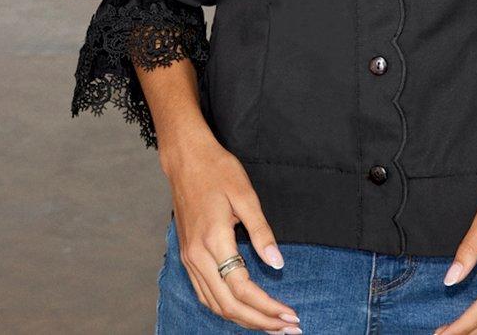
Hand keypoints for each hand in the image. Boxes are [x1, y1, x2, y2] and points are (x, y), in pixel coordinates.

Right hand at [161, 131, 302, 332]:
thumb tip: (277, 263)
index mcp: (213, 241)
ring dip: (243, 319)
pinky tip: (242, 309)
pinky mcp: (187, 255)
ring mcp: (189, 258)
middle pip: (228, 306)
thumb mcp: (246, 195)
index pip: (242, 289)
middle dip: (259, 322)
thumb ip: (261, 232)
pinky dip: (224, 308)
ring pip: (214, 304)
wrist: (186, 158)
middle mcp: (197, 256)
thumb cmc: (218, 170)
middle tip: (288, 327)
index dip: (267, 307)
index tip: (290, 314)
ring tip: (270, 324)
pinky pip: (205, 293)